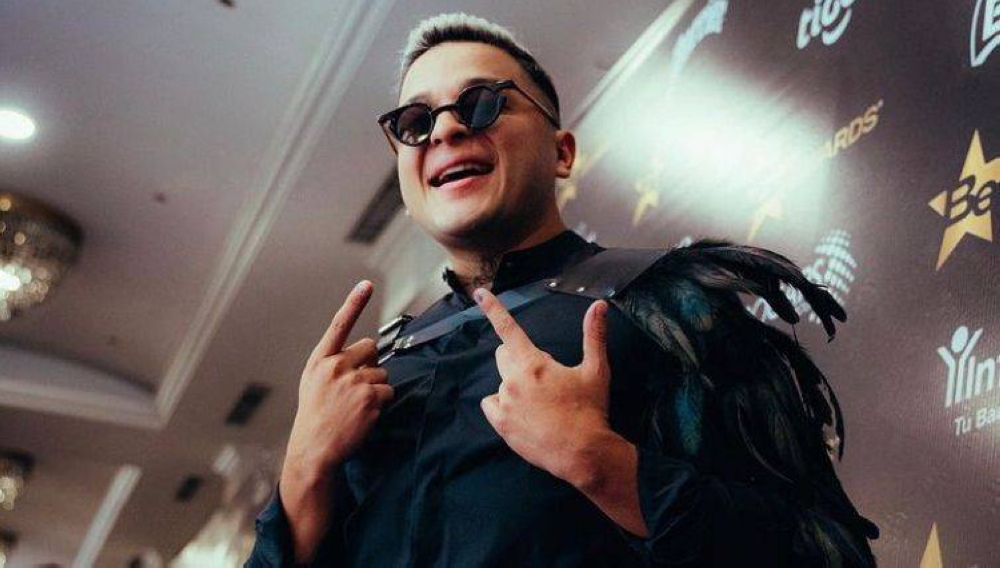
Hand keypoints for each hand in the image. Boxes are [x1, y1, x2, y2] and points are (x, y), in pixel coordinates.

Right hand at [284, 280, 393, 481]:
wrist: (314, 450)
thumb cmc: (316, 416)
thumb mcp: (314, 383)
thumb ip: (334, 364)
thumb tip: (367, 351)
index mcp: (320, 361)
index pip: (339, 325)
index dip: (354, 302)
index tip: (367, 284)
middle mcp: (336, 367)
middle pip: (371, 348)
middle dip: (370, 364)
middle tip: (355, 387)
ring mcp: (354, 382)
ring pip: (382, 373)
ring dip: (376, 388)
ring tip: (356, 405)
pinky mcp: (370, 398)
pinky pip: (388, 392)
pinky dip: (381, 403)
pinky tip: (364, 414)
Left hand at [475, 288, 613, 486]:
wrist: (583, 453)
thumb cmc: (590, 410)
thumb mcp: (596, 370)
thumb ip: (594, 335)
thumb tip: (599, 306)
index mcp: (534, 364)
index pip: (508, 328)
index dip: (493, 308)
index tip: (479, 293)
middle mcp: (514, 380)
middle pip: (503, 355)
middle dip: (519, 357)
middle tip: (543, 374)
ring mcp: (505, 403)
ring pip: (502, 382)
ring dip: (515, 384)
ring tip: (540, 402)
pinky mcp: (501, 424)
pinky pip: (491, 404)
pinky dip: (503, 404)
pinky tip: (523, 413)